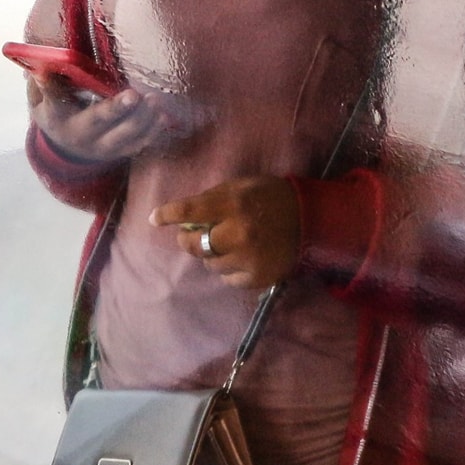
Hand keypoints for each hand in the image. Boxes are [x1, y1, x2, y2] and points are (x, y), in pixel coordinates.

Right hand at [27, 74, 193, 165]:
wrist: (66, 148)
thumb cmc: (55, 112)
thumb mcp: (39, 100)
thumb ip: (41, 83)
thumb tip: (43, 62)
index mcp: (57, 117)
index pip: (53, 99)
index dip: (51, 87)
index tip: (46, 73)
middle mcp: (80, 134)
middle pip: (98, 121)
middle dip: (117, 109)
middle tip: (133, 95)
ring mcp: (102, 146)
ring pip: (124, 136)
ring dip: (142, 120)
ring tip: (155, 102)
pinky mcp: (120, 151)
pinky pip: (138, 144)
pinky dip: (152, 132)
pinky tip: (163, 118)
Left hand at [152, 178, 301, 289]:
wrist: (310, 219)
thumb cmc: (270, 197)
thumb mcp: (242, 186)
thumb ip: (213, 200)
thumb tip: (184, 218)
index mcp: (233, 204)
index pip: (190, 211)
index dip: (168, 215)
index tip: (154, 219)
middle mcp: (238, 232)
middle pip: (195, 246)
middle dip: (188, 241)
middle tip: (191, 237)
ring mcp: (248, 258)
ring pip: (210, 264)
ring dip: (212, 255)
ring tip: (227, 245)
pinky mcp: (257, 277)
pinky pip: (228, 279)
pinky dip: (229, 269)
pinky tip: (242, 258)